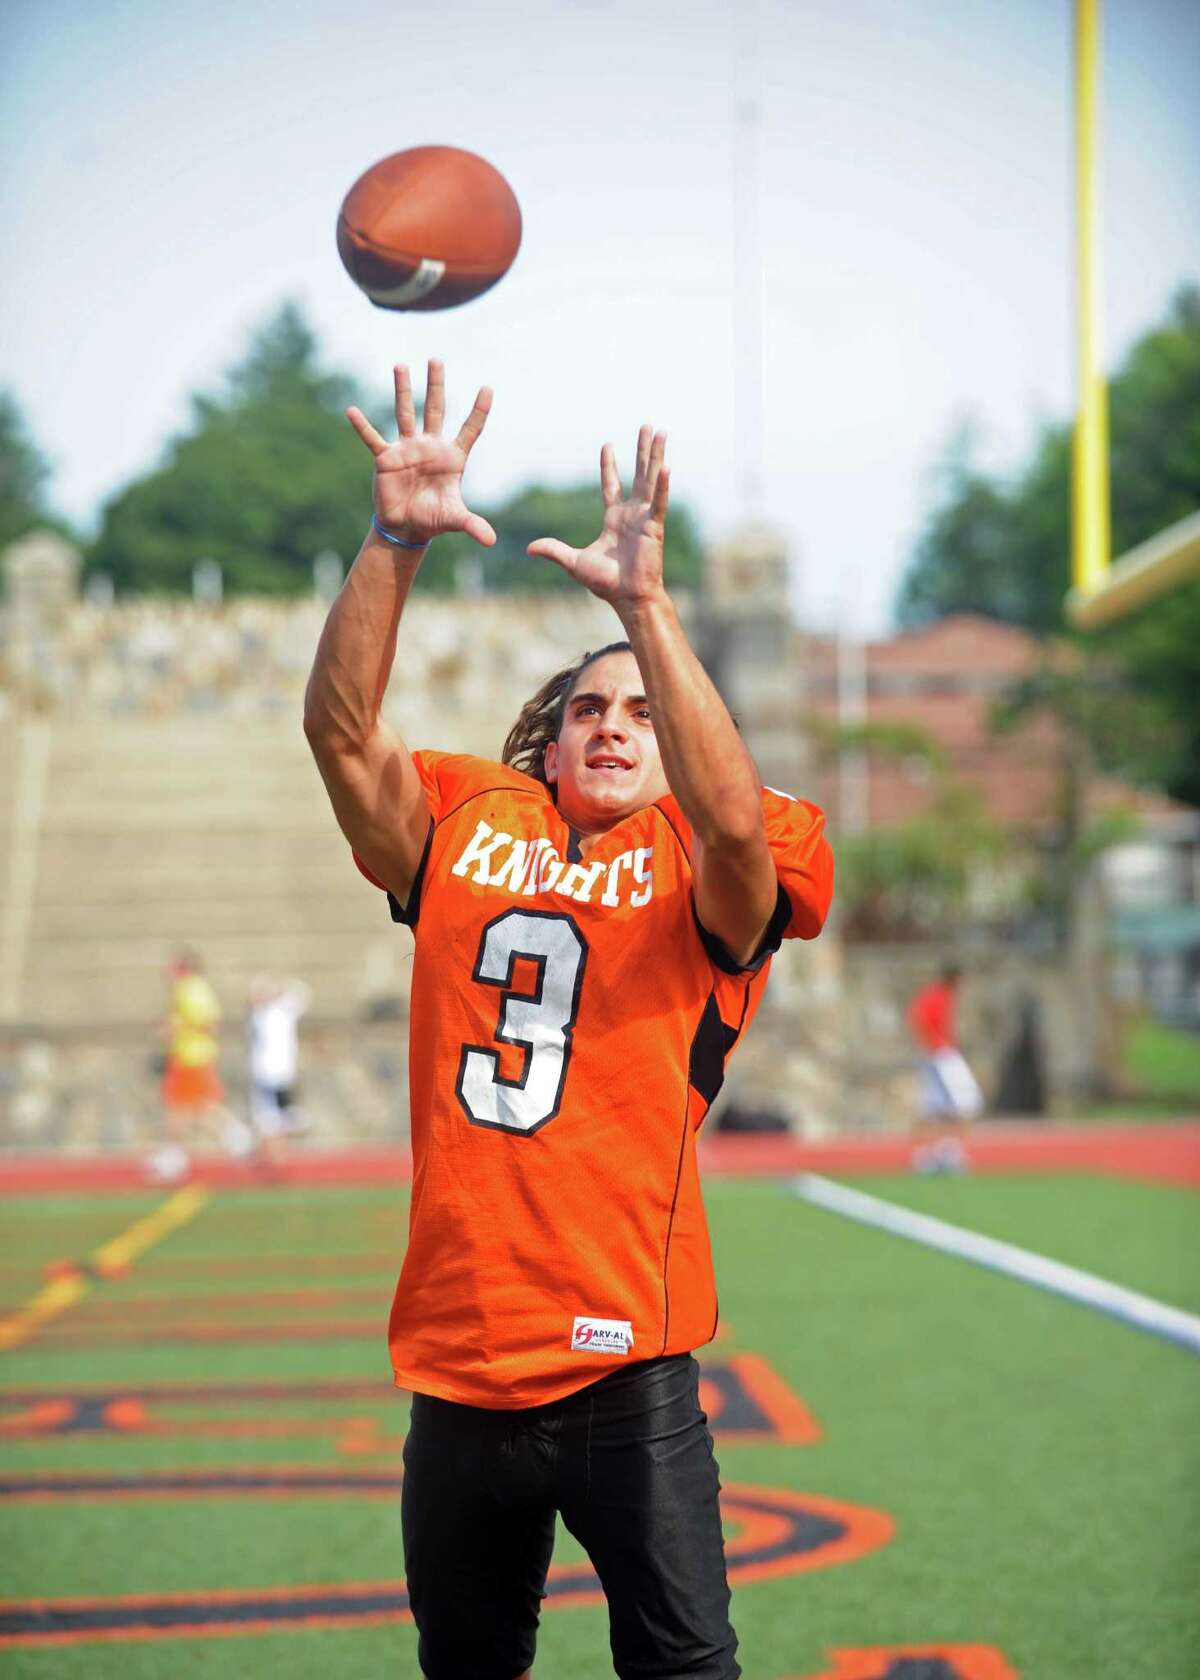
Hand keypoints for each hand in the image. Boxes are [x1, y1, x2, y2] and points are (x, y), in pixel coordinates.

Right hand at [346, 360, 495, 546]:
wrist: (406, 527)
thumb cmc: (433, 519)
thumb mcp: (454, 520)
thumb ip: (472, 525)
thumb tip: (491, 541)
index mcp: (452, 458)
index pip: (469, 429)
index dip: (479, 411)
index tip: (488, 388)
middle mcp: (430, 447)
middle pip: (435, 409)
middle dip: (436, 385)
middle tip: (436, 360)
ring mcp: (407, 449)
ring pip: (405, 413)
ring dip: (403, 390)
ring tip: (401, 365)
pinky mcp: (386, 459)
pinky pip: (372, 439)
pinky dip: (362, 426)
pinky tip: (352, 411)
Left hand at [527, 426, 669, 608]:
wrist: (628, 598)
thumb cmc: (606, 583)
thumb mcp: (574, 562)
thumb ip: (554, 551)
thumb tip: (529, 548)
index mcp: (614, 519)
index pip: (611, 485)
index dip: (609, 465)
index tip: (608, 445)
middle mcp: (631, 514)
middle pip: (637, 474)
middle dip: (641, 451)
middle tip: (646, 426)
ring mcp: (644, 518)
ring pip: (651, 480)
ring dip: (655, 456)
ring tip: (661, 432)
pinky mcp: (654, 527)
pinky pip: (658, 502)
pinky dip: (662, 486)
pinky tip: (666, 467)